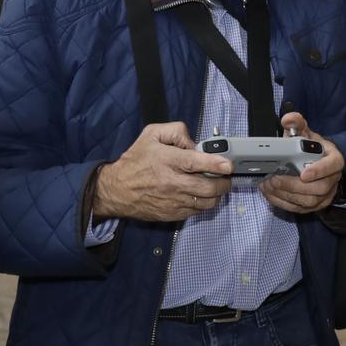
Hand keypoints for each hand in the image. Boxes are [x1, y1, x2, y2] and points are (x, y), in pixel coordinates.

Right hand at [91, 122, 234, 222]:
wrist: (117, 190)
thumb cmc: (135, 161)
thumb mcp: (152, 134)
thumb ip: (176, 131)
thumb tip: (194, 143)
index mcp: (167, 161)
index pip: (196, 163)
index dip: (215, 164)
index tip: (228, 165)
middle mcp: (172, 182)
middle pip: (207, 187)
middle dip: (223, 183)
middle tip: (226, 177)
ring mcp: (173, 201)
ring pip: (205, 202)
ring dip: (217, 195)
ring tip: (217, 187)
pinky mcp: (172, 214)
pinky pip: (196, 211)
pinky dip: (204, 204)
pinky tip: (202, 195)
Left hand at [261, 112, 345, 214]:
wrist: (318, 164)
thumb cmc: (313, 149)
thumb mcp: (306, 133)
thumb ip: (297, 124)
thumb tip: (287, 119)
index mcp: (334, 160)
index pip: (332, 166)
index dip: (319, 171)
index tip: (303, 173)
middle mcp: (332, 180)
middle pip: (319, 188)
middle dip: (294, 185)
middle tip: (275, 178)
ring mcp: (324, 195)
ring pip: (308, 202)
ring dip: (286, 194)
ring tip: (269, 185)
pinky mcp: (314, 206)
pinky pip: (298, 208)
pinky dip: (282, 202)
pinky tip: (269, 193)